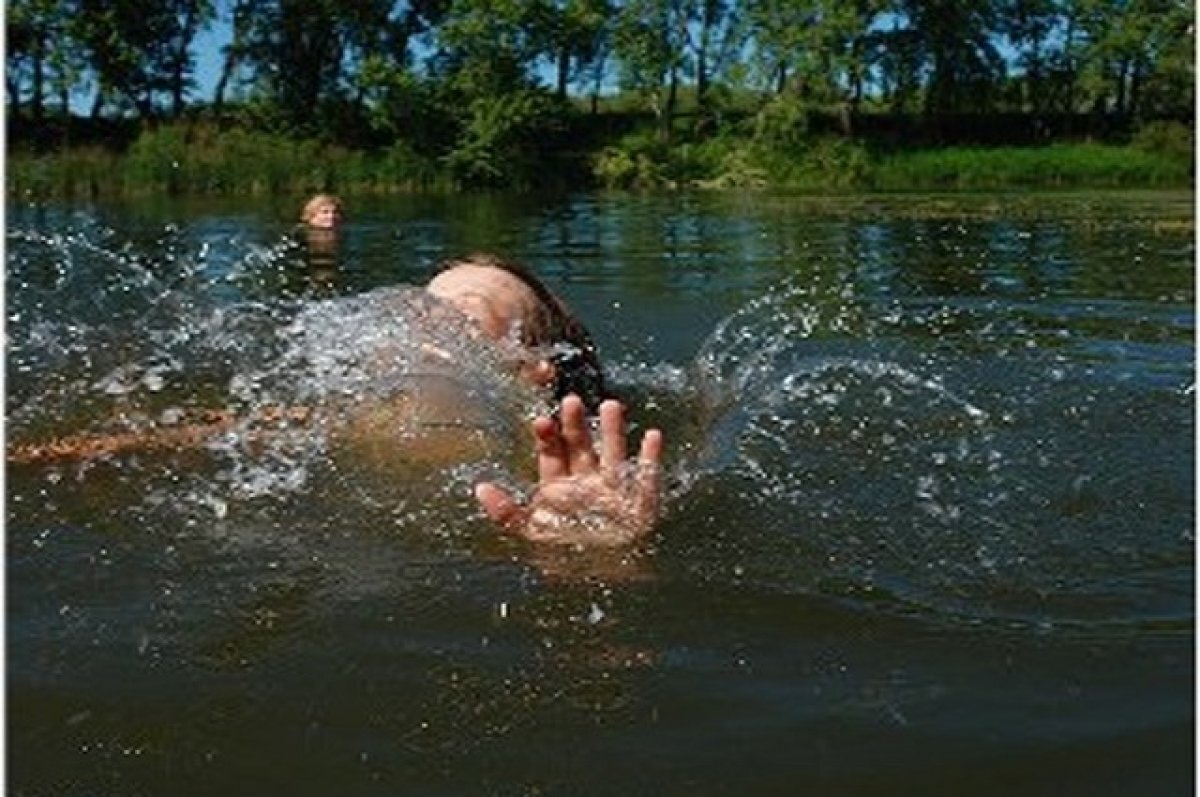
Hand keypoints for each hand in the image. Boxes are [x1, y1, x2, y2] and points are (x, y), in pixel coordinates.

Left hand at [475, 395, 663, 546]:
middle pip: (580, 446)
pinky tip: (653, 436)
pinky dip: (651, 458)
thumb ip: (508, 513)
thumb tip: (480, 488)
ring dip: (612, 430)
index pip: (551, 454)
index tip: (541, 420)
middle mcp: (586, 483)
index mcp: (559, 487)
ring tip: (610, 404)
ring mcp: (614, 490)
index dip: (547, 436)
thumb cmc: (565, 558)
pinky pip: (646, 476)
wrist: (601, 586)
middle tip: (570, 400)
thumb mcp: (532, 534)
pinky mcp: (640, 502)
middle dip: (575, 424)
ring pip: (613, 453)